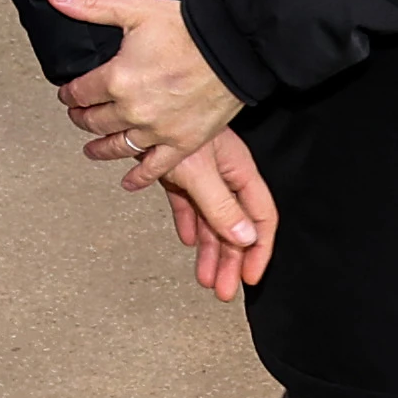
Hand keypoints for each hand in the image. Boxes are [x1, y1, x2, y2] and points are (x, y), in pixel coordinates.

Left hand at [48, 0, 242, 186]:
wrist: (232, 46)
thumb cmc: (186, 28)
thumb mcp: (133, 9)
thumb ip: (89, 6)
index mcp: (117, 79)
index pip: (80, 93)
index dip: (70, 94)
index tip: (68, 94)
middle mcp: (133, 110)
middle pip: (95, 121)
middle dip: (82, 118)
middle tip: (78, 116)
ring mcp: (158, 130)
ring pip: (118, 147)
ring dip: (101, 149)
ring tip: (92, 149)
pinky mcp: (183, 143)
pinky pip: (156, 167)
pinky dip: (140, 177)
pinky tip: (129, 181)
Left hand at [158, 129, 276, 303]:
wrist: (137, 108)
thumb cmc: (173, 126)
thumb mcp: (200, 173)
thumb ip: (221, 206)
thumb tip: (245, 238)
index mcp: (239, 172)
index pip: (260, 218)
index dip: (259, 249)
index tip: (251, 276)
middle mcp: (224, 175)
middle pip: (234, 227)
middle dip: (231, 260)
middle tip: (224, 290)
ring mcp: (201, 175)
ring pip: (210, 221)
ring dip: (208, 250)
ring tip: (204, 277)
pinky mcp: (179, 174)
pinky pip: (188, 205)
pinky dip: (188, 223)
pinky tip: (186, 239)